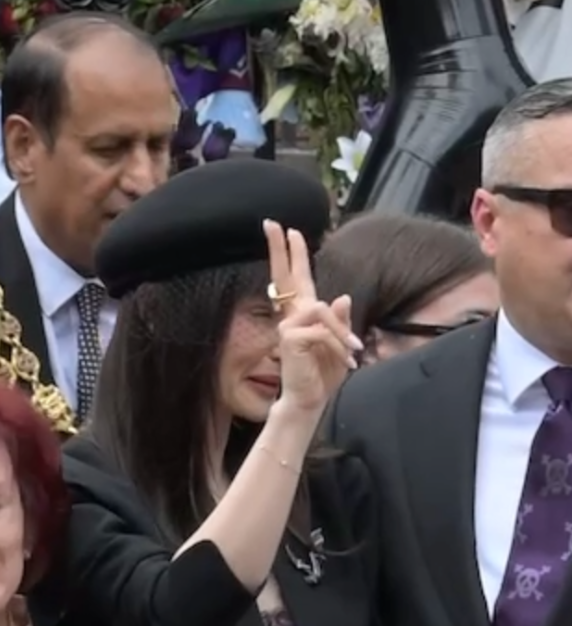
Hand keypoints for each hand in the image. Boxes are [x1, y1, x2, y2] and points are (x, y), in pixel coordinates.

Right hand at [266, 220, 359, 417]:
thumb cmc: (324, 375)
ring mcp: (287, 326)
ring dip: (341, 332)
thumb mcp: (342, 343)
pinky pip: (322, 329)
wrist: (311, 401)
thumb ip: (341, 320)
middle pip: (285, 277)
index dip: (292, 255)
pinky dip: (338, 343)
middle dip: (280, 250)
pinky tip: (346, 359)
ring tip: (353, 352)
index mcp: (303, 315)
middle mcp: (291, 317)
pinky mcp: (289, 338)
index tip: (288, 230)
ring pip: (322, 309)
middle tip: (273, 224)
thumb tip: (341, 297)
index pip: (296, 280)